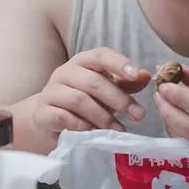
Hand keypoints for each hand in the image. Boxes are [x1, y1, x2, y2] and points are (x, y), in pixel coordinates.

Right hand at [32, 48, 151, 139]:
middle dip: (118, 99)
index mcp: (82, 62)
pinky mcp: (42, 113)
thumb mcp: (106, 90)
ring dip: (103, 116)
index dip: (119, 63)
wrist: (48, 120)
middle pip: (93, 81)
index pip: (100, 55)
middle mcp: (64, 72)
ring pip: (79, 100)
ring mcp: (50, 92)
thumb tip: (146, 76)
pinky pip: (63, 117)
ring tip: (119, 129)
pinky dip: (82, 126)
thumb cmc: (83, 102)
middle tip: (138, 115)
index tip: (136, 75)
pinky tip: (95, 133)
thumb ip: (125, 83)